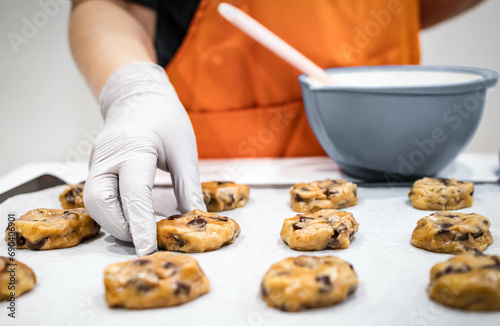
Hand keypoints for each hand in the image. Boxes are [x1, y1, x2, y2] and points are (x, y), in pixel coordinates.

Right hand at [83, 63, 205, 255]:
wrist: (138, 95)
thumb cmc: (165, 117)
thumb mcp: (184, 150)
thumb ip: (188, 187)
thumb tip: (194, 219)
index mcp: (133, 148)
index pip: (133, 194)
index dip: (141, 225)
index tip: (148, 248)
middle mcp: (107, 156)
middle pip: (99, 203)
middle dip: (121, 228)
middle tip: (147, 239)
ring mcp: (97, 162)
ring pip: (94, 204)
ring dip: (116, 222)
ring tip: (142, 230)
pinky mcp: (96, 168)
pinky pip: (98, 197)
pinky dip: (114, 212)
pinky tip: (134, 217)